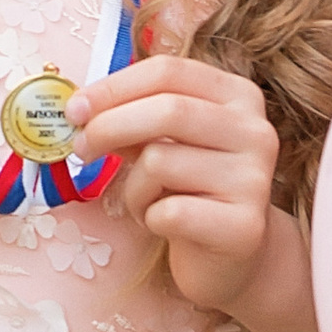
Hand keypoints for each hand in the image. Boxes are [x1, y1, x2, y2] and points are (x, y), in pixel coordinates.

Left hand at [69, 56, 326, 331]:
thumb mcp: (164, 143)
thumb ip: (134, 119)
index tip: (75, 108)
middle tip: (80, 148)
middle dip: (108, 126)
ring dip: (132, 187)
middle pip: (168, 110)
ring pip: (160, 162)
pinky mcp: (244, 226)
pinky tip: (161, 224)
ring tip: (144, 202)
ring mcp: (255, 179)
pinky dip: (148, 217)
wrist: (231, 259)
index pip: (169, 72)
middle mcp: (256, 131)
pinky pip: (168, 211)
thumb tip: (81, 108)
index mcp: (238, 97)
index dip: (114, 86)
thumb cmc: (190, 190)